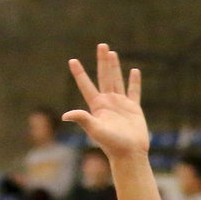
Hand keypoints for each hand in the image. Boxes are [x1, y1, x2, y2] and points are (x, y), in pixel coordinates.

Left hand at [64, 44, 149, 158]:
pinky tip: (134, 71)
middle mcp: (108, 102)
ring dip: (115, 67)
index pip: (86, 85)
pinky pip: (134, 92)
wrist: (129, 153)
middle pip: (104, 76)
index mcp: (97, 105)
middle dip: (102, 61)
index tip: (72, 60)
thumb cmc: (112, 144)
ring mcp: (121, 104)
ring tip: (112, 53)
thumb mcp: (95, 130)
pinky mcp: (134, 108)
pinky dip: (134, 81)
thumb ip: (83, 119)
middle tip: (101, 45)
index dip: (79, 73)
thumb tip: (66, 115)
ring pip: (117, 80)